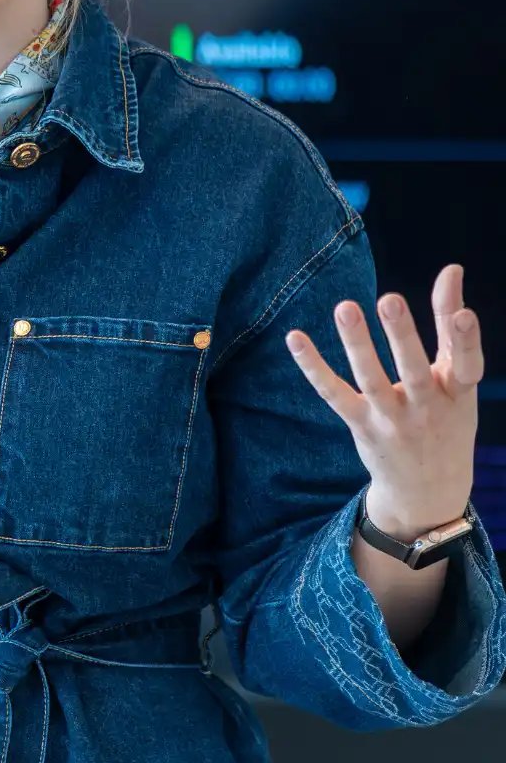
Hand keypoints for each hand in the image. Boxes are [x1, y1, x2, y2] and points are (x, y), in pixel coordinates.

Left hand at [284, 263, 479, 539]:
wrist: (428, 492)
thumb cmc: (446, 420)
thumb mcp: (459, 380)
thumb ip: (452, 326)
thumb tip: (451, 269)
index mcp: (458, 394)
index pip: (466, 364)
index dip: (466, 339)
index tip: (462, 312)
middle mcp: (427, 408)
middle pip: (414, 370)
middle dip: (402, 336)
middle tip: (390, 299)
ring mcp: (392, 420)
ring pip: (372, 380)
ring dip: (357, 344)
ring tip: (345, 307)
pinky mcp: (361, 425)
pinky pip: (334, 394)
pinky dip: (313, 368)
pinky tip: (295, 338)